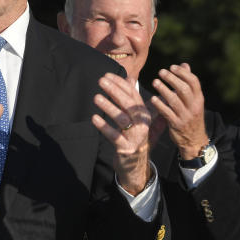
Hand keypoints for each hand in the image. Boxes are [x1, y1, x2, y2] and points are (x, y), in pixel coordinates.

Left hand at [92, 73, 151, 195]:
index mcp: (144, 113)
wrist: (136, 164)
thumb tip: (130, 78)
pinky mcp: (126, 148)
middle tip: (101, 81)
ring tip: (96, 98)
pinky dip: (104, 127)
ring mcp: (135, 136)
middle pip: (129, 104)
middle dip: (114, 91)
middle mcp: (142, 123)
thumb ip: (133, 98)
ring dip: (109, 107)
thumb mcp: (136, 117)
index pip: (133, 94)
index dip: (120, 83)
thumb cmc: (133, 136)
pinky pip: (114, 136)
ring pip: (122, 119)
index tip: (107, 75)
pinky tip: (94, 118)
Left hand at [149, 63, 209, 159]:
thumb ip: (188, 83)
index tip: (172, 67)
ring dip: (163, 90)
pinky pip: (167, 113)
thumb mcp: (194, 100)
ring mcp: (185, 116)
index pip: (194, 82)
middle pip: (184, 89)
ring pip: (174, 100)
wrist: (194, 139)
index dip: (183, 73)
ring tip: (155, 82)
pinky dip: (159, 105)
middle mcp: (193, 106)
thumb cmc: (191, 115)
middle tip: (161, 72)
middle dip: (172, 79)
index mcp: (199, 98)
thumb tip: (184, 65)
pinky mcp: (176, 124)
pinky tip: (153, 99)